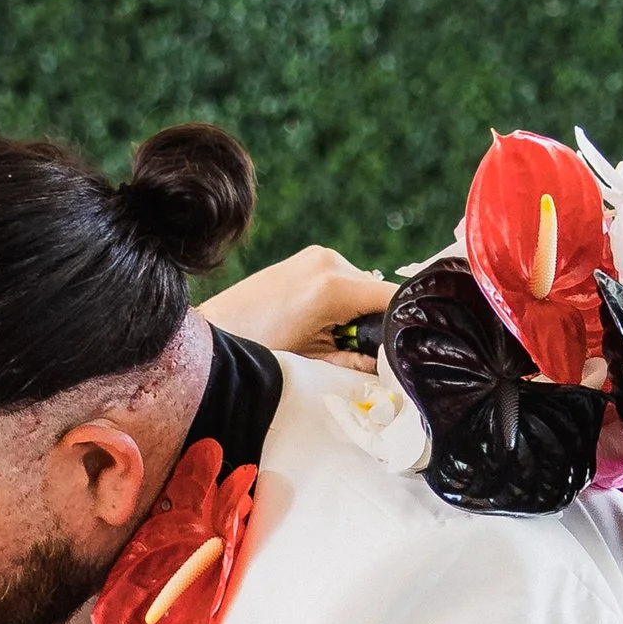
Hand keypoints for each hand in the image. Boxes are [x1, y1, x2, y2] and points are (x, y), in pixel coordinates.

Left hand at [207, 243, 394, 357]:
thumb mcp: (315, 364)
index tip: (406, 346)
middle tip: (362, 353)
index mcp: (334, 286)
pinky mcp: (309, 257)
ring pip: (362, 286)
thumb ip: (357, 363)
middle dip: (378, 322)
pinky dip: (343, 301)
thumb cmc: (260, 351)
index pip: (393, 297)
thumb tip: (389, 367)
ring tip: (333, 337)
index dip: (406, 322)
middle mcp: (330, 262)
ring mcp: (318, 255)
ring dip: (358, 311)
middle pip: (379, 292)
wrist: (215, 330)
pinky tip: (321, 321)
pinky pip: (343, 279)